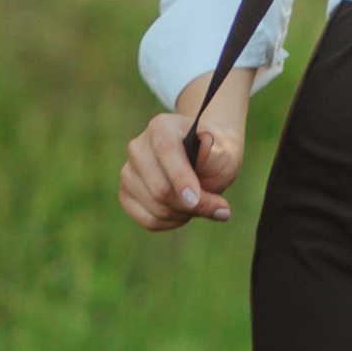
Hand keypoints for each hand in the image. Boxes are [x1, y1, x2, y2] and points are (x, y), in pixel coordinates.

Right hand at [119, 76, 249, 232]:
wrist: (205, 165)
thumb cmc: (216, 157)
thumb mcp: (225, 153)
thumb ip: (215, 154)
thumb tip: (205, 147)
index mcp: (161, 127)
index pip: (166, 151)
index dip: (180, 178)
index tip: (195, 200)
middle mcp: (138, 147)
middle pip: (160, 188)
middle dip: (192, 205)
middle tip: (221, 208)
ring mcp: (128, 172)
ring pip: (156, 208)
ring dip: (185, 214)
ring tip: (201, 204)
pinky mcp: (126, 194)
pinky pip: (148, 220)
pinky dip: (172, 223)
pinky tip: (185, 212)